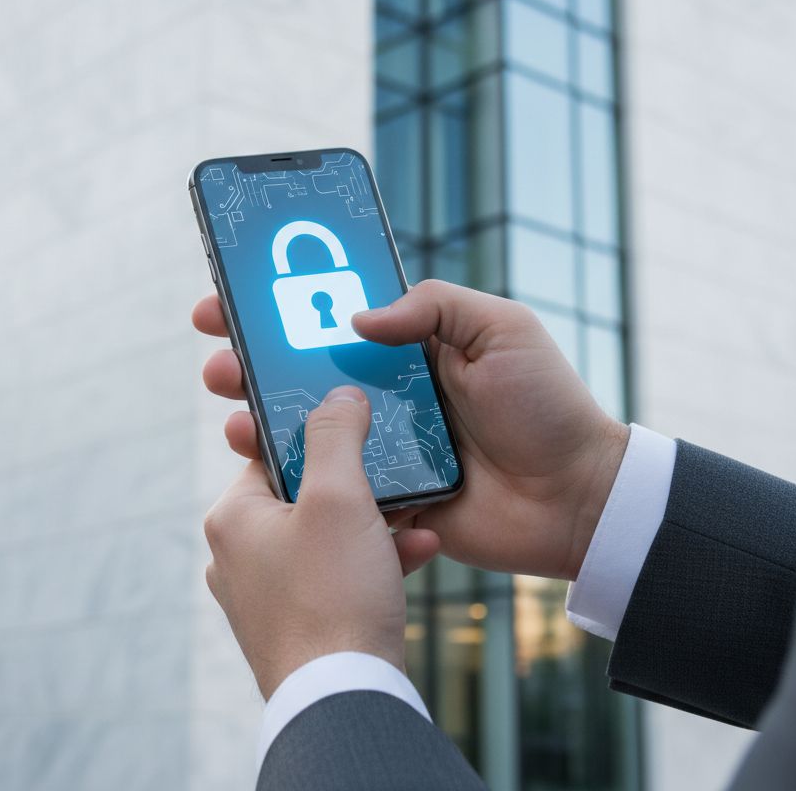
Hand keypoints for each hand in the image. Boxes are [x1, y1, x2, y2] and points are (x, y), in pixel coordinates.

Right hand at [193, 280, 628, 580]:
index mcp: (410, 348)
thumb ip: (434, 305)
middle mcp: (386, 394)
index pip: (329, 318)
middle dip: (248, 361)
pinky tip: (266, 466)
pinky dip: (293, 475)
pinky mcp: (383, 497)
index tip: (230, 296)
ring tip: (233, 413)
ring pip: (302, 429)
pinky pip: (329, 486)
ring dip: (256, 417)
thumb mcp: (501, 328)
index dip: (278, 307)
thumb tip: (356, 316)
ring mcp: (381, 447)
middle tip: (217, 357)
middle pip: (300, 373)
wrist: (577, 498)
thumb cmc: (546, 406)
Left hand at [203, 387, 438, 698]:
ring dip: (374, 524)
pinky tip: (418, 552)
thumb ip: (336, 434)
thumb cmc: (333, 595)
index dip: (319, 437)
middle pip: (304, 494)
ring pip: (325, 536)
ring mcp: (265, 594)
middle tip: (393, 477)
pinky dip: (372, 562)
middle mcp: (237, 555)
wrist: (345, 700)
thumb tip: (338, 392)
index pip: (272, 452)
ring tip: (417, 517)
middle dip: (359, 486)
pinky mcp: (295, 624)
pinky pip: (335, 575)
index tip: (358, 428)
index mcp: (232, 518)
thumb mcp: (339, 497)